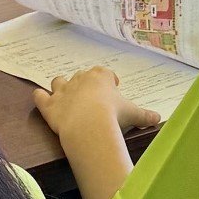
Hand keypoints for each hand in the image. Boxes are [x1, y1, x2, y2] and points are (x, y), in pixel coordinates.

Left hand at [31, 66, 161, 137]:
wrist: (89, 124)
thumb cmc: (113, 115)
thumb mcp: (133, 114)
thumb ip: (145, 115)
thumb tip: (159, 119)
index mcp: (101, 76)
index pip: (104, 73)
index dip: (108, 81)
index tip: (112, 89)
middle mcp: (80, 78)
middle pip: (82, 76)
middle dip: (85, 84)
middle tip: (91, 97)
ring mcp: (63, 91)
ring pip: (59, 81)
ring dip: (61, 86)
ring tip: (65, 95)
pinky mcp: (49, 105)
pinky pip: (40, 96)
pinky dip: (39, 97)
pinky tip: (39, 97)